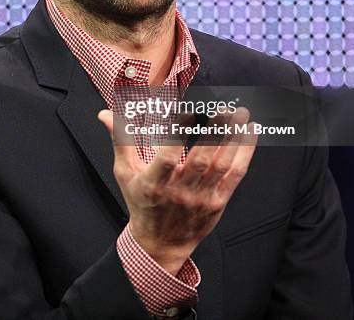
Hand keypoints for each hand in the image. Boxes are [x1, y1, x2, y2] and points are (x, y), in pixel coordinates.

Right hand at [98, 107, 257, 274]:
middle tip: (223, 108)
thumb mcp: (125, 173)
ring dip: (233, 138)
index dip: (177, 135)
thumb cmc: (141, 203)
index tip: (187, 111)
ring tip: (240, 114)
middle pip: (200, 159)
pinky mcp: (218, 201)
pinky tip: (249, 132)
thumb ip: (120, 140)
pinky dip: (244, 153)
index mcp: (154, 183)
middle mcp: (179, 192)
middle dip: (214, 132)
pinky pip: (235, 175)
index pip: (167, 157)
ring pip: (221, 165)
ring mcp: (201, 197)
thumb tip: (104, 113)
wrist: (161, 244)